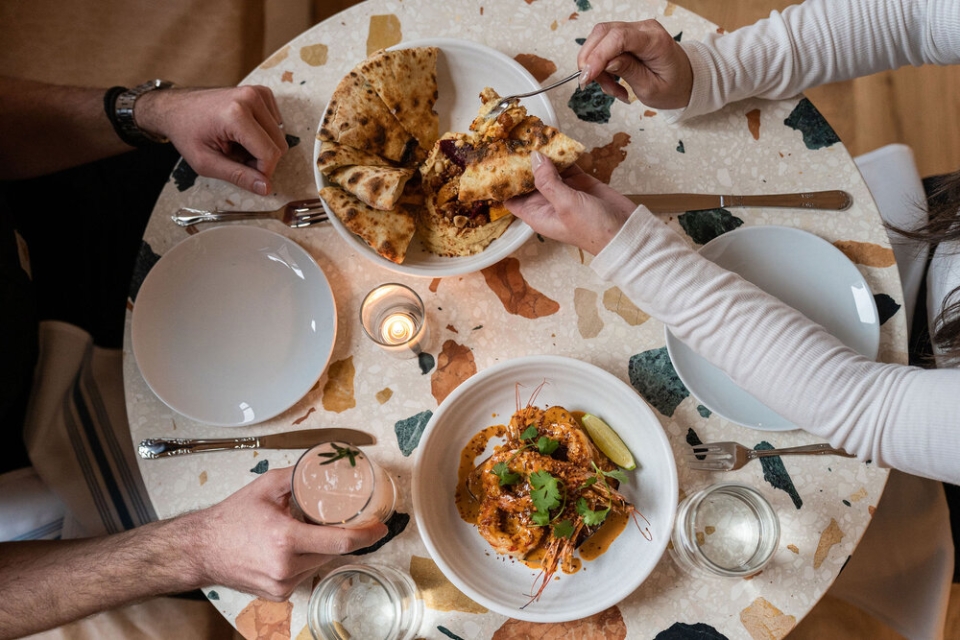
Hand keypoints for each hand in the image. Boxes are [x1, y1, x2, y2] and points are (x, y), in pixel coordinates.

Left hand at [137, 85, 288, 194]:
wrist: (175, 108)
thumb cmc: (186, 133)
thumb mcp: (206, 162)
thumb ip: (238, 176)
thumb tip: (266, 188)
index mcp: (236, 115)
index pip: (270, 153)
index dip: (263, 172)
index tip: (248, 176)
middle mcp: (250, 99)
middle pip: (279, 145)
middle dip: (263, 159)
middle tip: (238, 159)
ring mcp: (257, 93)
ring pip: (280, 135)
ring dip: (264, 146)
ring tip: (239, 145)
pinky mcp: (260, 92)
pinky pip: (277, 123)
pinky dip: (265, 133)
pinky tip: (245, 133)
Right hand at [187, 467, 386, 599]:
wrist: (202, 549)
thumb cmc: (230, 519)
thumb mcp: (266, 487)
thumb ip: (297, 474)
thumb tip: (323, 462)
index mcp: (286, 539)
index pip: (341, 541)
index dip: (366, 534)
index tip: (379, 527)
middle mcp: (285, 567)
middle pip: (333, 552)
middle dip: (344, 537)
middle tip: (351, 521)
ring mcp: (282, 584)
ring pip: (320, 563)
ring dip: (323, 548)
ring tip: (310, 529)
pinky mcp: (278, 594)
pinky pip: (306, 574)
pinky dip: (307, 559)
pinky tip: (295, 546)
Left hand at [506, 151, 635, 255]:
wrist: (625, 231)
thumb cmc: (593, 229)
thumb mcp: (565, 205)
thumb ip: (547, 181)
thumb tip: (533, 157)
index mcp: (537, 214)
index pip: (511, 199)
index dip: (502, 184)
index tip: (493, 164)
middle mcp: (546, 202)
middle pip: (526, 180)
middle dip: (520, 163)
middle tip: (511, 141)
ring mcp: (563, 191)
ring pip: (546, 169)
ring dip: (540, 155)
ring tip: (530, 134)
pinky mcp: (578, 181)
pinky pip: (565, 164)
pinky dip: (561, 153)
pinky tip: (554, 139)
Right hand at [577, 20, 693, 108]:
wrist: (685, 81)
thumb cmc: (673, 86)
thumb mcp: (651, 88)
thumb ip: (629, 72)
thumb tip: (606, 62)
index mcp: (655, 41)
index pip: (619, 38)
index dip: (597, 56)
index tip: (586, 77)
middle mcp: (644, 29)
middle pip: (603, 33)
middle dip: (590, 60)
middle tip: (590, 85)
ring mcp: (635, 30)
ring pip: (600, 39)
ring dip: (596, 66)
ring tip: (611, 88)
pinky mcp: (628, 36)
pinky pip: (604, 45)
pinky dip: (601, 65)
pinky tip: (613, 82)